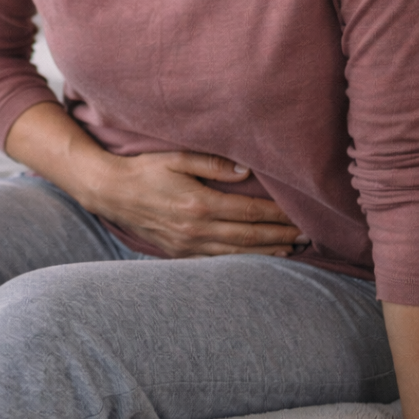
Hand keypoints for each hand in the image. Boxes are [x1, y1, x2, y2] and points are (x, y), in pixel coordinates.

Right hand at [81, 149, 306, 257]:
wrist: (110, 192)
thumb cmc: (143, 169)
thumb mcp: (175, 156)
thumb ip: (211, 163)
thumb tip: (245, 171)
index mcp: (200, 204)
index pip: (249, 211)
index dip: (277, 214)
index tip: (300, 213)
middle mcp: (197, 229)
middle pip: (250, 236)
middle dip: (281, 235)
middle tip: (308, 234)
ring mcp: (188, 245)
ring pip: (237, 253)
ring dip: (267, 251)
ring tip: (292, 248)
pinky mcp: (180, 252)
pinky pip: (218, 261)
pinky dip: (242, 261)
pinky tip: (257, 258)